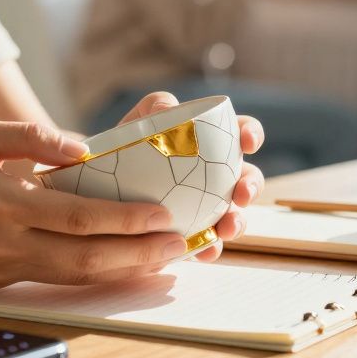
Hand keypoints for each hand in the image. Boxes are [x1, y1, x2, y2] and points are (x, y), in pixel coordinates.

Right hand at [0, 120, 187, 288]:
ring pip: (73, 276)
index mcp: (0, 204)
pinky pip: (51, 277)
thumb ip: (30, 138)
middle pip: (85, 258)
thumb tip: (84, 148)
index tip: (163, 214)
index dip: (126, 219)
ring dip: (122, 269)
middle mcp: (2, 244)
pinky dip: (90, 270)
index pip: (78, 217)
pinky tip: (117, 260)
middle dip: (139, 254)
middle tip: (180, 245)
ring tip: (162, 259)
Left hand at [117, 92, 266, 262]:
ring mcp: (209, 206)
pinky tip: (205, 251)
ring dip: (237, 222)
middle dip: (251, 186)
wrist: (105, 185)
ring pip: (235, 215)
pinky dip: (210, 248)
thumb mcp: (140, 121)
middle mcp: (219, 175)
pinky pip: (208, 243)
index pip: (242, 131)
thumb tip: (167, 109)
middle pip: (249, 178)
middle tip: (241, 194)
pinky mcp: (193, 233)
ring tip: (226, 228)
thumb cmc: (128, 146)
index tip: (248, 143)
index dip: (251, 134)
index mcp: (213, 142)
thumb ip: (155, 106)